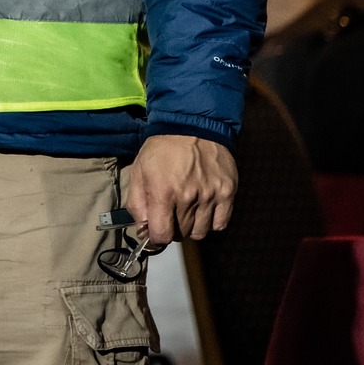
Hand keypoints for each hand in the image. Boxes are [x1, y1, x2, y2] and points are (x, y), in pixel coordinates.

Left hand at [128, 134, 237, 248]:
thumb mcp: (139, 171)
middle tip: (169, 213)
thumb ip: (136, 203)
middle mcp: (188, 197)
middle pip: (180, 235)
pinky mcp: (227, 193)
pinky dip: (211, 222)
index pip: (161, 235)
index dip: (155, 239)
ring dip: (191, 226)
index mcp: (163, 192)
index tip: (154, 233)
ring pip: (200, 232)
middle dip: (172, 229)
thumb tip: (141, 230)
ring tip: (186, 209)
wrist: (193, 126)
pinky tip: (203, 209)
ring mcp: (210, 196)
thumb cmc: (162, 149)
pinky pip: (220, 224)